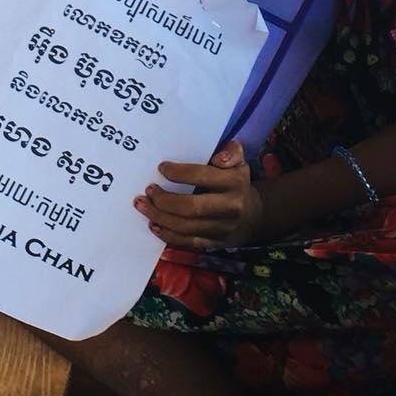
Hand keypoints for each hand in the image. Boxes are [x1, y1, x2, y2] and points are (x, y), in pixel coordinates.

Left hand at [136, 140, 261, 248]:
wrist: (253, 216)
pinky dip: (167, 235)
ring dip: (159, 217)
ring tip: (142, 205)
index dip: (179, 173)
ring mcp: (221, 228)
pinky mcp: (213, 243)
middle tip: (148, 191)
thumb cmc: (236, 183)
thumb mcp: (239, 163)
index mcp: (234, 183)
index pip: (202, 176)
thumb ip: (231, 152)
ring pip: (185, 227)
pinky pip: (186, 242)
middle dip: (164, 200)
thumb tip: (219, 158)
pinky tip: (153, 224)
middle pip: (190, 207)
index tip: (161, 168)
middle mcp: (229, 208)